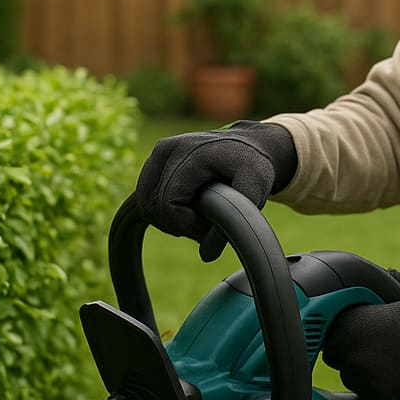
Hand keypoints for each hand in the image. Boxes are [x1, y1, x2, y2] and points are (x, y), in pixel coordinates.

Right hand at [135, 121, 296, 260]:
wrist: (249, 145)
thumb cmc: (253, 167)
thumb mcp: (256, 190)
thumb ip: (236, 222)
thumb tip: (206, 255)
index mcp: (191, 152)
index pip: (169, 203)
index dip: (187, 224)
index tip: (210, 227)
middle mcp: (170, 147)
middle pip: (154, 205)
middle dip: (178, 224)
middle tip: (206, 225)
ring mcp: (160, 151)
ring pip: (145, 203)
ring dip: (168, 219)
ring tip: (197, 217)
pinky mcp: (156, 157)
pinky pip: (144, 196)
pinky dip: (161, 210)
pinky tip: (185, 210)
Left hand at [322, 270, 399, 398]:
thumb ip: (387, 279)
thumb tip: (387, 273)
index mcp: (347, 322)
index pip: (328, 331)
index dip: (341, 332)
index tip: (353, 332)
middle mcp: (348, 348)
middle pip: (333, 354)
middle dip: (346, 351)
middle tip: (368, 346)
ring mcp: (360, 371)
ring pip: (347, 374)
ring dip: (357, 369)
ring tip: (379, 360)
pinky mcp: (374, 389)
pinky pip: (363, 389)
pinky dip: (371, 383)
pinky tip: (386, 372)